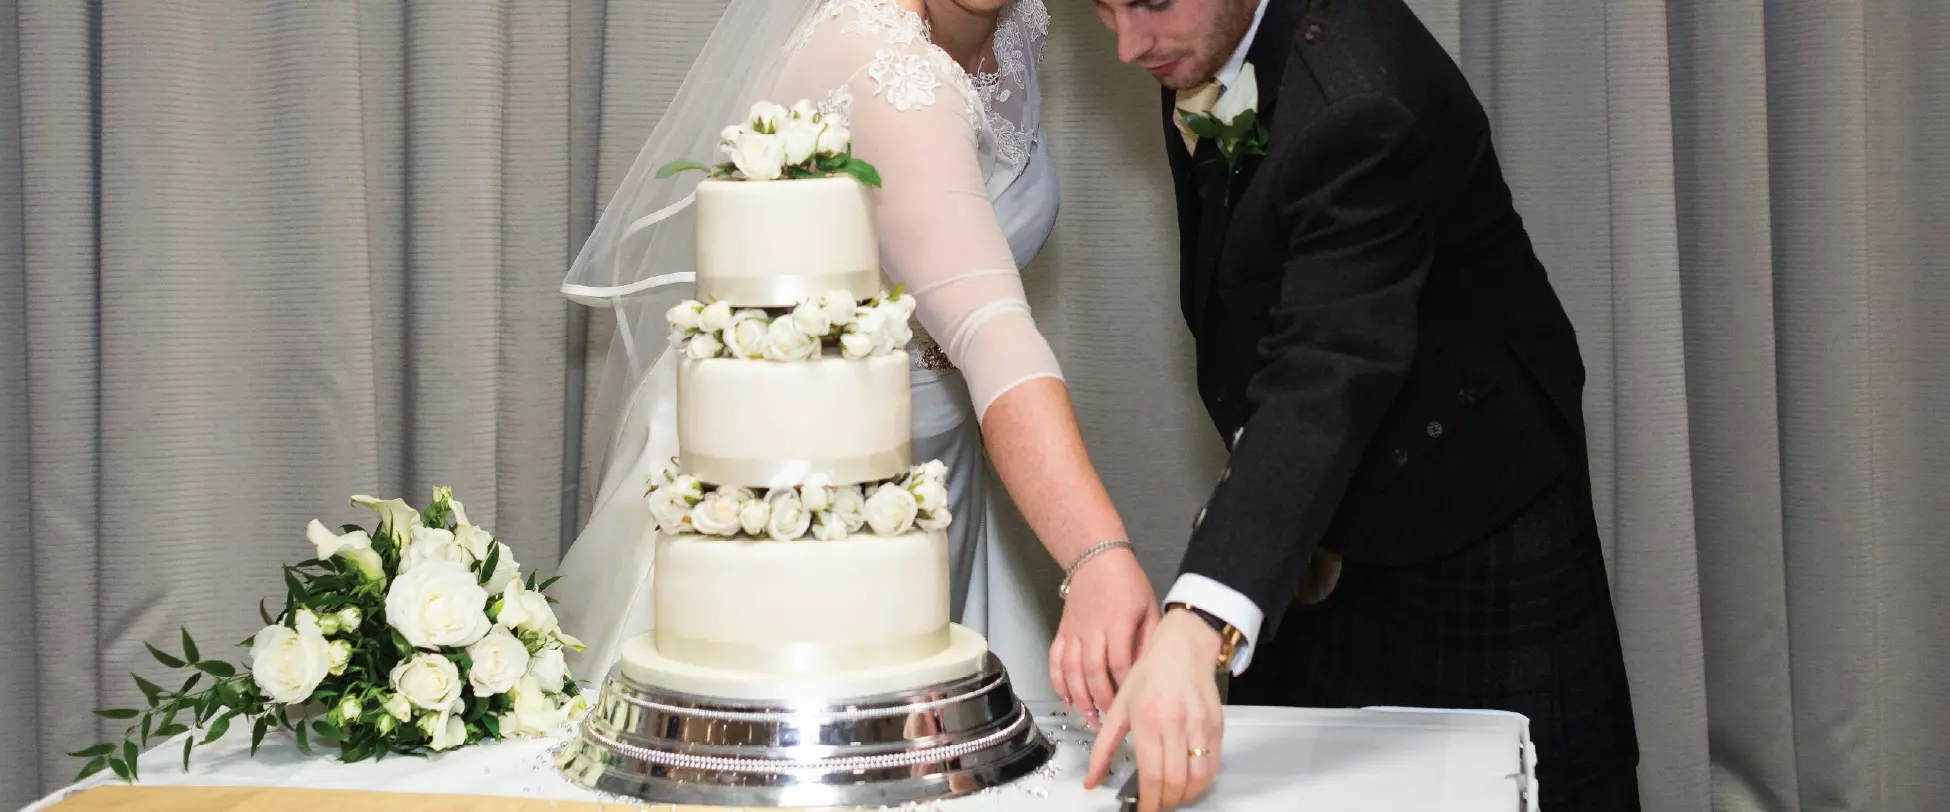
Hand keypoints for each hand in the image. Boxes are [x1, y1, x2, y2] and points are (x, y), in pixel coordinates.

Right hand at [1049, 549, 1157, 728]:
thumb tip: (1148, 671)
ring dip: (1079, 697)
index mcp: (1118, 623)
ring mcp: (1074, 632)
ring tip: (1088, 717)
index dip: (1124, 688)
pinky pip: (1055, 661)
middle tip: (1108, 720)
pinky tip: (1066, 698)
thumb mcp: (1149, 608)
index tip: (1131, 704)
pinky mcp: (1062, 632)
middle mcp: (1093, 630)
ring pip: (1071, 671)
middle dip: (1100, 700)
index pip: (1120, 663)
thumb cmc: (1126, 583)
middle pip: (1093, 673)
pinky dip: (1058, 682)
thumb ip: (1149, 640)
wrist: (1097, 560)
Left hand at [1084, 608, 1224, 811]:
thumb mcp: (1119, 708)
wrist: (1183, 647)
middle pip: (1175, 781)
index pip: (1151, 775)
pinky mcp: (1216, 726)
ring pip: (1198, 778)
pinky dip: (1201, 781)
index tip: (1144, 809)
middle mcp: (1176, 724)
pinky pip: (1213, 765)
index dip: (1149, 801)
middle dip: (1165, 802)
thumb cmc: (1150, 673)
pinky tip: (1189, 781)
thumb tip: (1091, 780)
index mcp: (1149, 720)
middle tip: (1156, 804)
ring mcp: (1199, 726)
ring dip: (1185, 796)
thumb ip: (1103, 749)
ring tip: (1172, 796)